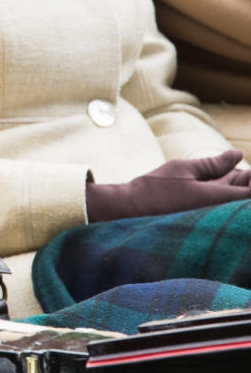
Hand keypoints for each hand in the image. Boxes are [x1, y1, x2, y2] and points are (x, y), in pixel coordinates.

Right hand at [86, 149, 250, 222]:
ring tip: (219, 175)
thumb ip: (214, 164)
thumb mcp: (185, 168)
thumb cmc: (157, 187)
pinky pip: (220, 206)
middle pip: (245, 200)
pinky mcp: (201, 219)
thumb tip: (238, 154)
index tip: (245, 170)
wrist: (132, 208)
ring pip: (233, 202)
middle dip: (244, 182)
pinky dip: (222, 193)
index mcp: (219, 200)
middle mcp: (217, 213)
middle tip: (231, 169)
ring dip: (234, 188)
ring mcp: (209, 218)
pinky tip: (212, 182)